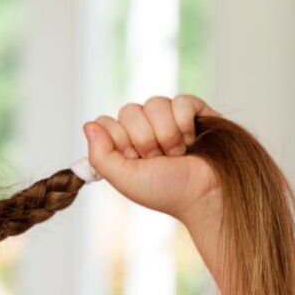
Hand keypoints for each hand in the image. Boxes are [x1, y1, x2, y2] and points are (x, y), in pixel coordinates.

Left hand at [82, 94, 221, 222]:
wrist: (205, 194)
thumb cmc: (166, 191)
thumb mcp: (124, 179)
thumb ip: (100, 156)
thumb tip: (88, 125)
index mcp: (124, 143)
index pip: (106, 122)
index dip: (120, 140)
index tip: (134, 159)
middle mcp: (145, 127)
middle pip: (129, 110)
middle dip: (145, 140)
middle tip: (158, 159)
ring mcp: (169, 117)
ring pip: (155, 103)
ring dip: (167, 134)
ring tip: (177, 153)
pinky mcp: (194, 110)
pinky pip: (180, 100)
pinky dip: (185, 123)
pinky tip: (192, 140)